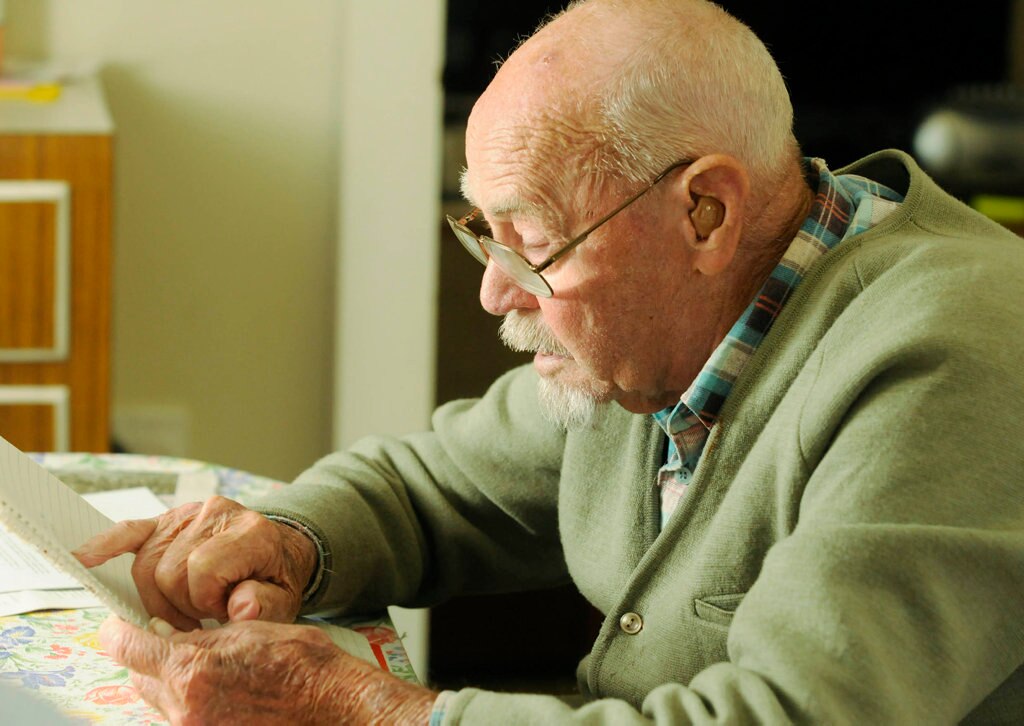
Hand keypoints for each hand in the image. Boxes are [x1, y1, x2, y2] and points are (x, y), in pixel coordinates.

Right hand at [73, 496, 317, 629]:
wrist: (277, 554)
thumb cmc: (275, 581)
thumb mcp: (284, 600)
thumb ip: (266, 605)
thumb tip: (241, 607)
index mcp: (250, 531)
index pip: (201, 569)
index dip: (204, 602)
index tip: (220, 612)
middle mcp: (217, 513)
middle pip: (167, 571)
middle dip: (178, 605)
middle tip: (200, 617)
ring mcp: (189, 513)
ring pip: (146, 564)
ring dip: (157, 596)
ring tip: (183, 608)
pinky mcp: (168, 520)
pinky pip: (131, 530)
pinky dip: (107, 545)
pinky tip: (84, 556)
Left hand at [100, 617, 436, 724]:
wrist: (333, 704)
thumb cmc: (301, 663)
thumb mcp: (247, 629)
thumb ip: (200, 634)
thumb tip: (166, 633)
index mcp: (191, 669)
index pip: (125, 645)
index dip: (119, 627)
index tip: (123, 619)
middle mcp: (185, 707)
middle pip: (136, 676)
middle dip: (148, 655)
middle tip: (172, 637)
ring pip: (158, 699)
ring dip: (168, 680)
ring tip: (206, 664)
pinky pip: (181, 716)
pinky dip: (189, 700)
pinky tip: (220, 687)